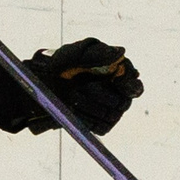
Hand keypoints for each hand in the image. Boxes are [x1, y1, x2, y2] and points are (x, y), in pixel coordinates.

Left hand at [17, 39, 141, 135]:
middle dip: (101, 96)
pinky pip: (101, 128)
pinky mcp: (101, 125)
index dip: (128, 85)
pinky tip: (73, 108)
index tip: (115, 81)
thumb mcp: (76, 53)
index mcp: (120, 75)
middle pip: (122, 103)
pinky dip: (85, 118)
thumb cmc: (63, 64)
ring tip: (72, 95)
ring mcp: (112, 111)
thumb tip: (121, 52)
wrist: (45, 84)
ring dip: (89, 106)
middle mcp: (120, 94)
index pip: (134, 85)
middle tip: (81, 88)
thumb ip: (99, 52)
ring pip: (110, 116)